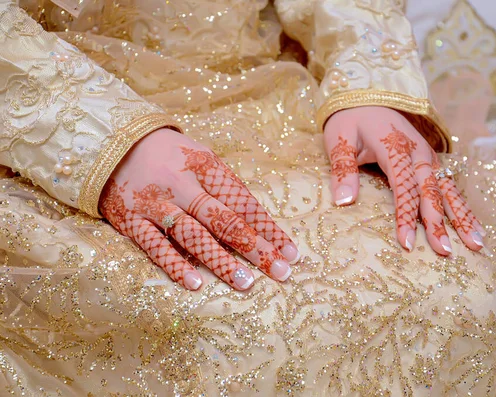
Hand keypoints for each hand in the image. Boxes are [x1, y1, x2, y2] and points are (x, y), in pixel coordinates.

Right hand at [100, 128, 298, 290]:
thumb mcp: (201, 157)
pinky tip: (196, 284)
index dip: (269, 229)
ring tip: (247, 283)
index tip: (291, 253)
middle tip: (280, 272)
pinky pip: (156, 246)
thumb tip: (257, 220)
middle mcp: (182, 186)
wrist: (112, 142)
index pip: (244, 203)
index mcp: (205, 167)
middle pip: (224, 221)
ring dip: (221, 261)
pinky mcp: (132, 221)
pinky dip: (176, 265)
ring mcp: (156, 205)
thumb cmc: (169, 154)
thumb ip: (225, 185)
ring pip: (193, 236)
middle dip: (255, 248)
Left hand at [323, 106, 484, 254]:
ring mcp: (429, 156)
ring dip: (462, 217)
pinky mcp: (432, 160)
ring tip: (476, 245)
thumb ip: (343, 169)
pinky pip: (450, 185)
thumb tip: (344, 202)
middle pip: (431, 192)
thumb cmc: (349, 119)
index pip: (403, 187)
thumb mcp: (339, 139)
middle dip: (438, 223)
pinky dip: (462, 207)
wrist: (367, 94)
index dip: (405, 216)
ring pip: (448, 190)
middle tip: (445, 252)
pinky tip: (474, 227)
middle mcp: (418, 153)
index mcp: (395, 147)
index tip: (407, 244)